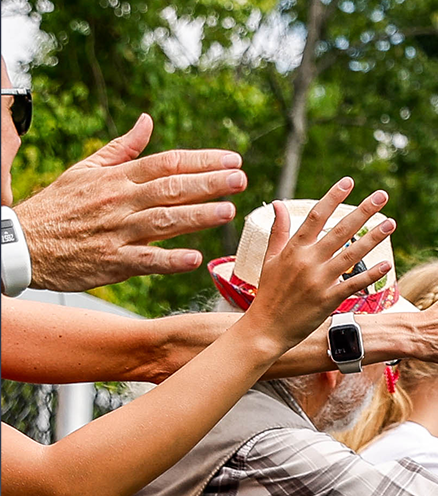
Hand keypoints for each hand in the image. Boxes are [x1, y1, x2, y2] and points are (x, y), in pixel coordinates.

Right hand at [14, 114, 247, 291]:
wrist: (25, 242)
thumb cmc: (60, 205)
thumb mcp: (86, 169)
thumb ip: (122, 147)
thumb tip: (147, 120)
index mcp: (117, 178)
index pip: (166, 163)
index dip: (202, 161)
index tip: (233, 159)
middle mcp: (120, 202)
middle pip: (170, 188)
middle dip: (209, 183)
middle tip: (241, 179)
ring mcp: (117, 232)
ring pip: (163, 221)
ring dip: (197, 216)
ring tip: (228, 211)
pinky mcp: (113, 262)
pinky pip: (145, 261)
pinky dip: (170, 260)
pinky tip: (195, 258)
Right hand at [238, 178, 393, 351]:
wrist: (265, 328)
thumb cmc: (268, 293)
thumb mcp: (270, 259)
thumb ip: (278, 231)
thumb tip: (277, 203)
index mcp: (293, 249)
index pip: (316, 216)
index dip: (333, 197)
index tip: (348, 182)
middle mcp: (307, 261)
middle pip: (340, 230)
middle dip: (363, 211)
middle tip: (382, 195)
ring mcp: (319, 280)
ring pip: (352, 254)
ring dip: (374, 238)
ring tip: (391, 222)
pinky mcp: (328, 299)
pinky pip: (353, 284)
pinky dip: (370, 274)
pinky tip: (386, 264)